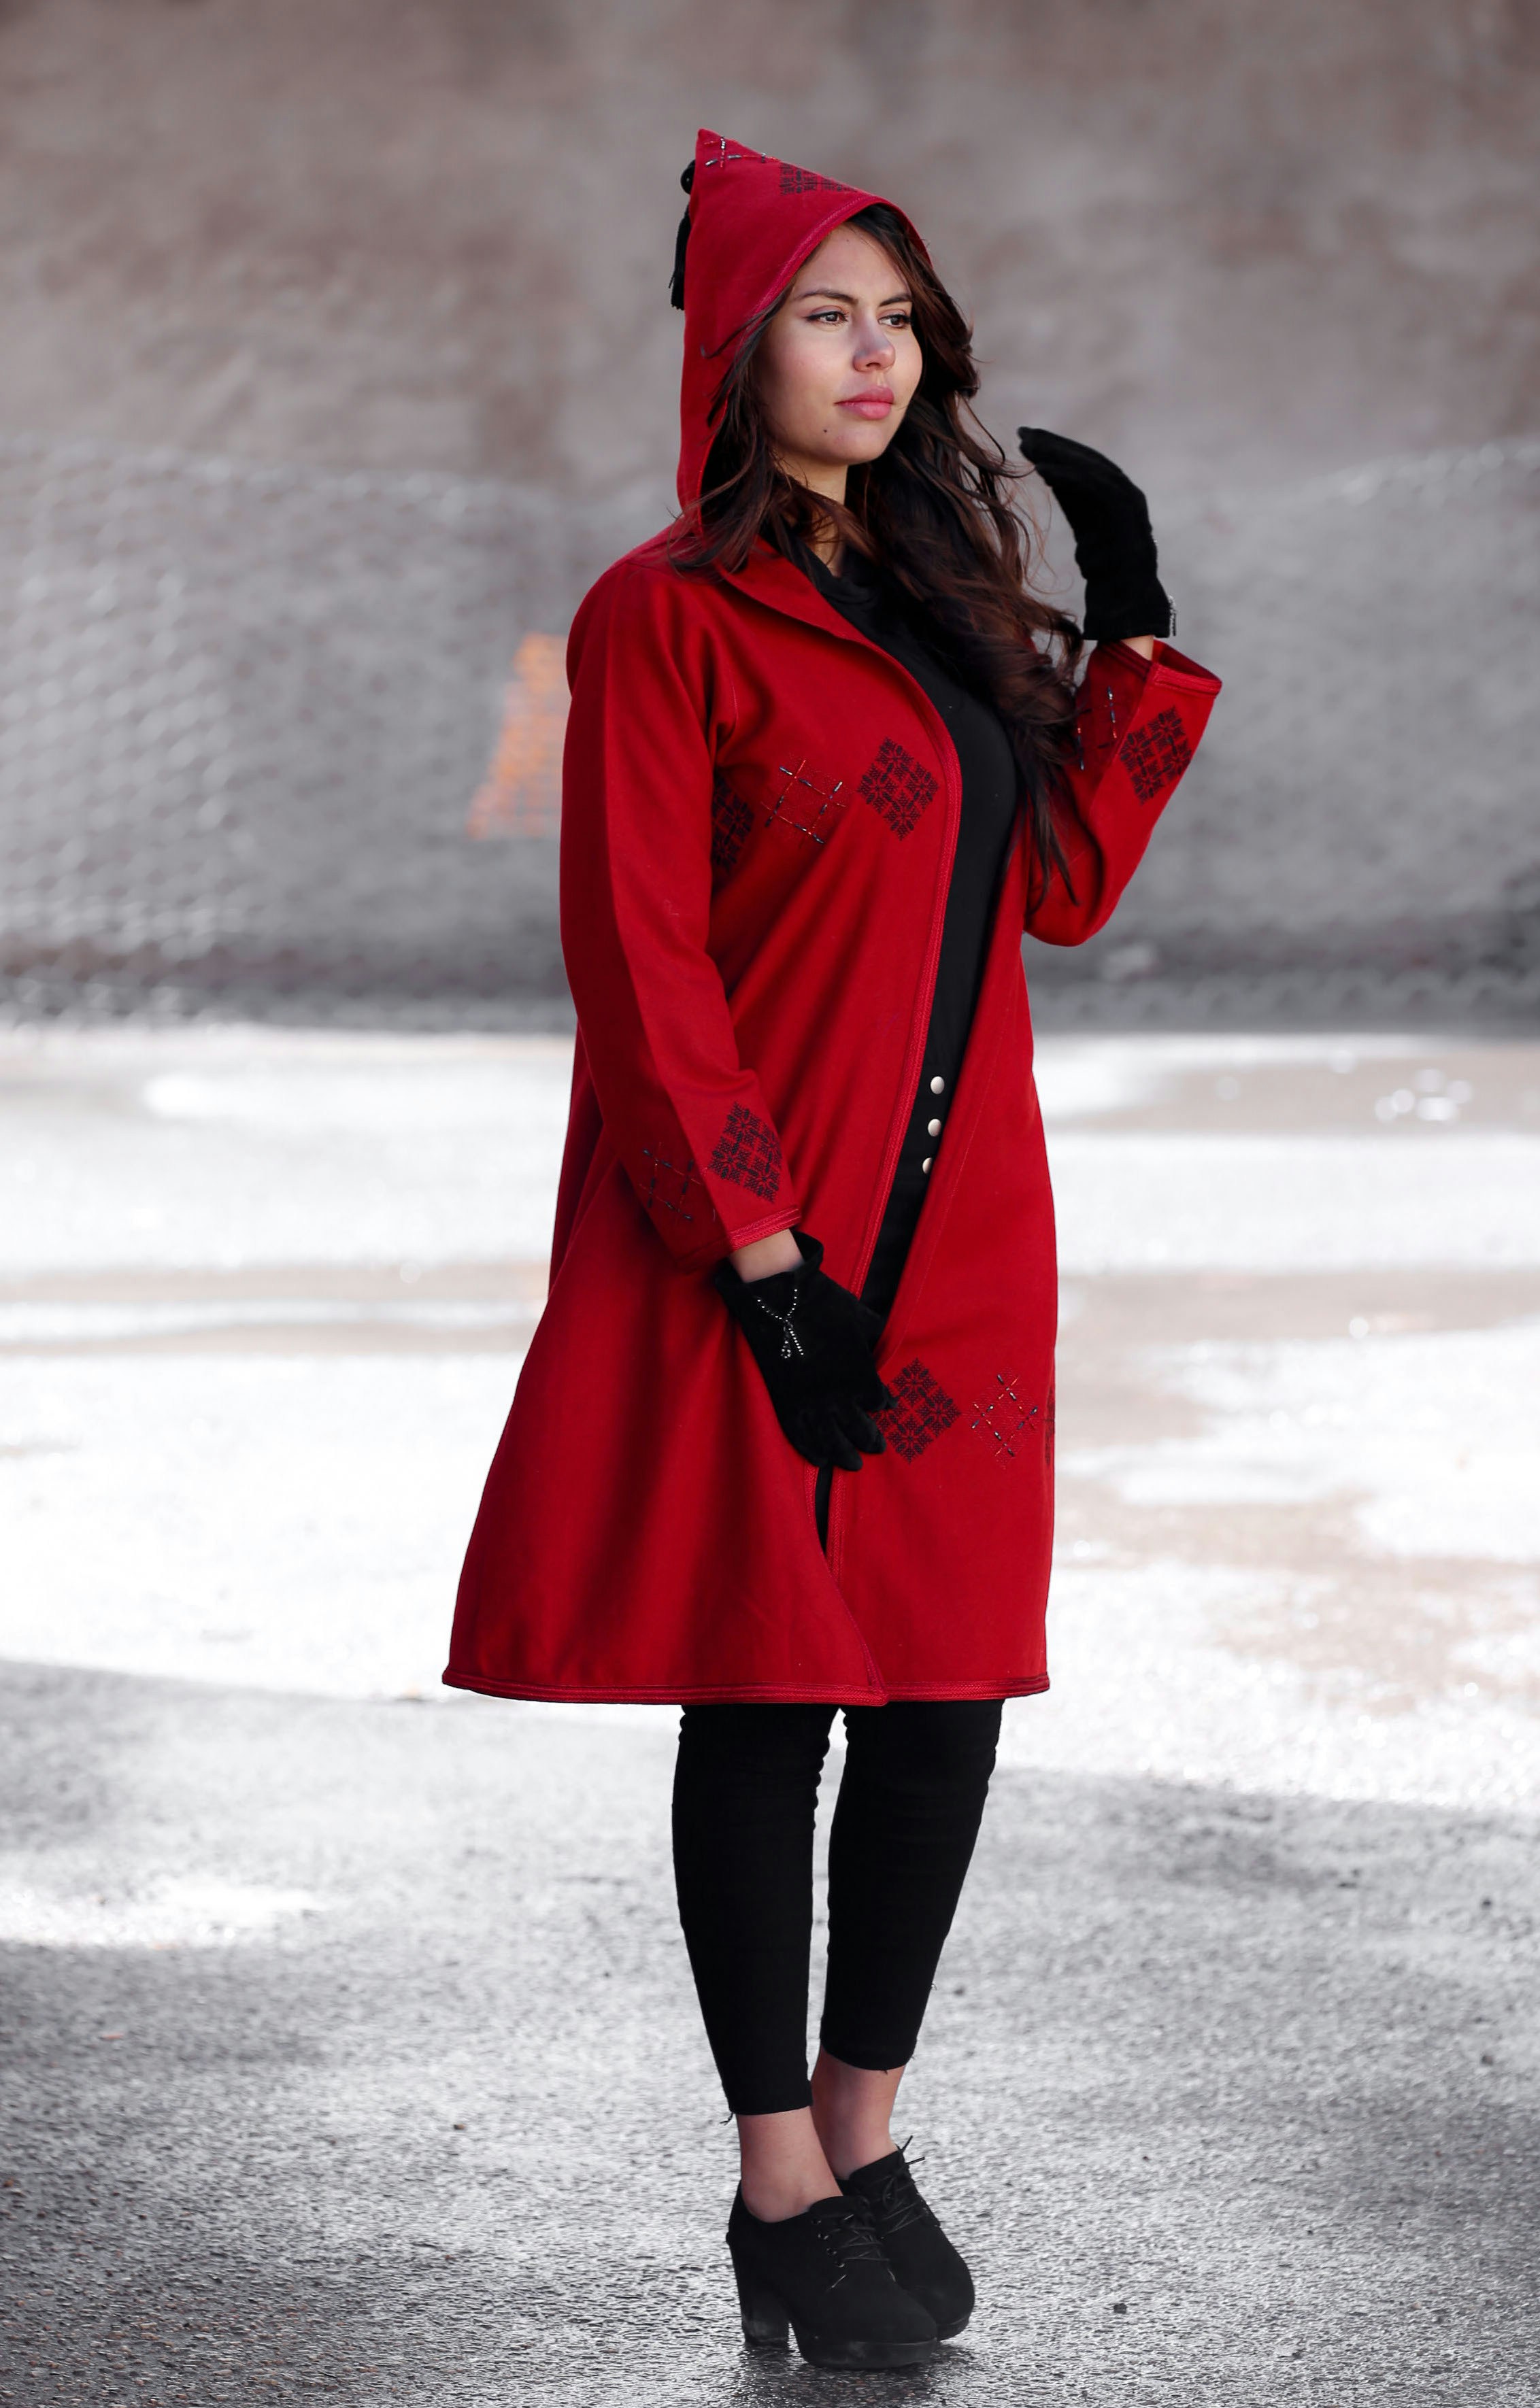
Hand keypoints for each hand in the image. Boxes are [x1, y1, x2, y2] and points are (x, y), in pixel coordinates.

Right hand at [713, 1231, 893, 1470]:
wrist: (778, 1298)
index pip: (879, 1402)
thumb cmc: (824, 1303)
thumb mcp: (861, 1316)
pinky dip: (811, 1450)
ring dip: (844, 1455)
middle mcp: (839, 1395)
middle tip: (877, 1447)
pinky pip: (801, 1437)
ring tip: (853, 1464)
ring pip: (832, 1441)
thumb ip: (874, 1335)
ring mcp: (811, 1402)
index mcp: (861, 1374)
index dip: (885, 1406)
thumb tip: (881, 1342)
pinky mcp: (786, 1403)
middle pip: (860, 1429)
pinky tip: (820, 1459)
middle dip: (871, 1440)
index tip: (887, 1408)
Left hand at [1016, 427, 1172, 643]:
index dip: (1059, 451)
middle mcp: (1129, 494)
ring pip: (1092, 468)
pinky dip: (1069, 476)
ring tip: (1029, 447)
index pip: (1087, 465)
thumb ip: (1074, 501)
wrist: (1127, 604)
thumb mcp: (1084, 529)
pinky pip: (1095, 487)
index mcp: (1120, 497)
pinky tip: (1042, 469)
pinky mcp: (1126, 514)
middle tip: (1024, 434)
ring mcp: (1131, 503)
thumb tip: (1049, 471)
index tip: (1029, 441)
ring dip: (1060, 455)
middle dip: (1056, 445)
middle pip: (1089, 461)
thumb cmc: (1106, 574)